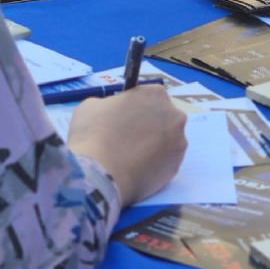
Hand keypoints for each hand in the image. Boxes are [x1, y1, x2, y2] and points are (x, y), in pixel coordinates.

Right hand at [66, 84, 186, 205]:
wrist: (100, 174)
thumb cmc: (93, 133)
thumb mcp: (91, 106)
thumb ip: (109, 104)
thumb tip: (112, 113)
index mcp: (155, 94)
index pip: (148, 96)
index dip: (133, 107)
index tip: (121, 118)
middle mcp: (174, 116)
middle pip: (162, 118)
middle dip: (147, 126)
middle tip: (126, 139)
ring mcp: (178, 143)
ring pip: (165, 141)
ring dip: (152, 146)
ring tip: (129, 158)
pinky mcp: (176, 168)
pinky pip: (164, 162)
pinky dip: (152, 165)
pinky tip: (134, 170)